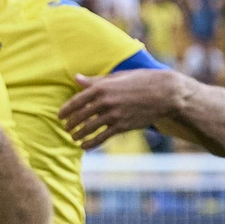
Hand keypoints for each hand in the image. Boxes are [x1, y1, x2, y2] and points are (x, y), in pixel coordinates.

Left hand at [59, 70, 187, 149]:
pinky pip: (101, 138)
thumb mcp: (117, 77)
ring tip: (73, 137)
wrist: (165, 93)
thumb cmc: (140, 81)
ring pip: (88, 129)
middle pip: (79, 116)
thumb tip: (76, 78)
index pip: (76, 101)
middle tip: (66, 128)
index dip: (65, 111)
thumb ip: (95, 81)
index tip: (59, 116)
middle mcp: (105, 101)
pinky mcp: (122, 126)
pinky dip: (90, 144)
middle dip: (70, 124)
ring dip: (78, 135)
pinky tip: (84, 147)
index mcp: (102, 87)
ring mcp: (113, 115)